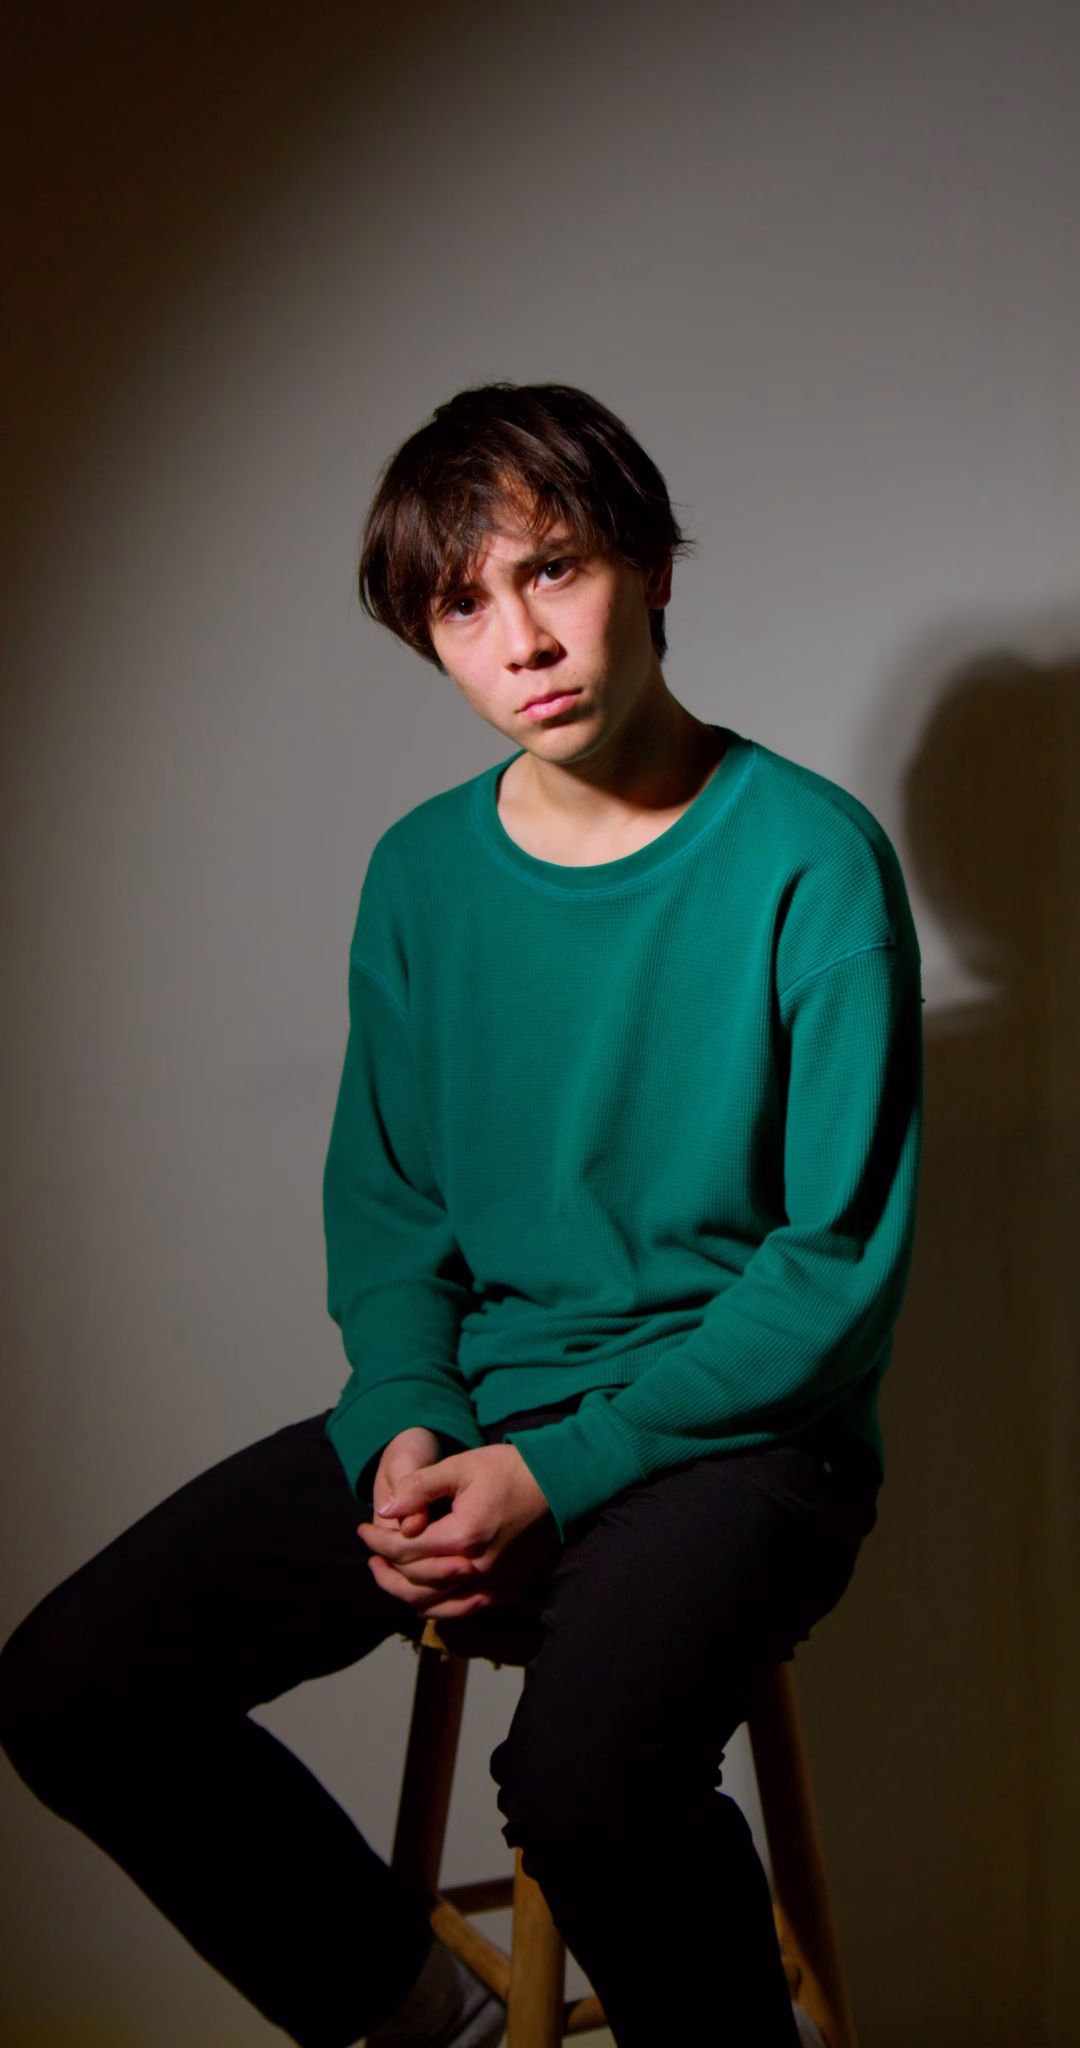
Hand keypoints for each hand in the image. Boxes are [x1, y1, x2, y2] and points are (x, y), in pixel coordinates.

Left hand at [365, 1427, 493, 1619]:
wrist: (559, 1481)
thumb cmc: (509, 1468)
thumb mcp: (460, 1466)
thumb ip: (419, 1488)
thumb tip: (384, 1509)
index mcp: (464, 1536)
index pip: (405, 1551)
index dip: (377, 1542)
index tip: (361, 1529)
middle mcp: (479, 1567)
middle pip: (416, 1585)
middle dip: (386, 1570)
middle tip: (371, 1553)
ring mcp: (495, 1581)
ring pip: (439, 1606)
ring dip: (408, 1593)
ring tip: (391, 1574)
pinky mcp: (507, 1585)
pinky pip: (465, 1607)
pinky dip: (440, 1604)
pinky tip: (426, 1589)